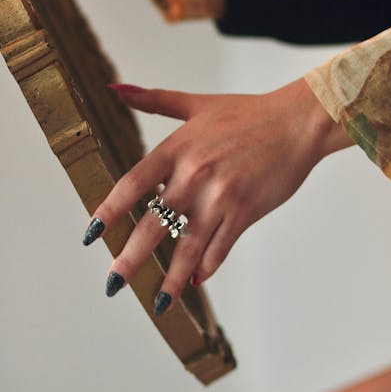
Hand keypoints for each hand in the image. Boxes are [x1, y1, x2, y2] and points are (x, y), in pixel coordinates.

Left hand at [83, 78, 352, 313]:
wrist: (297, 122)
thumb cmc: (249, 111)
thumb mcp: (198, 103)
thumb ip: (154, 100)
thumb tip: (114, 89)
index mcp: (178, 148)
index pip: (132, 185)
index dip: (108, 211)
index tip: (92, 233)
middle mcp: (193, 174)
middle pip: (152, 224)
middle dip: (130, 258)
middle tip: (113, 283)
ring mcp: (220, 196)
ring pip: (187, 247)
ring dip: (171, 279)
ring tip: (158, 302)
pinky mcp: (245, 211)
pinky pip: (220, 248)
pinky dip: (207, 267)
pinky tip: (196, 281)